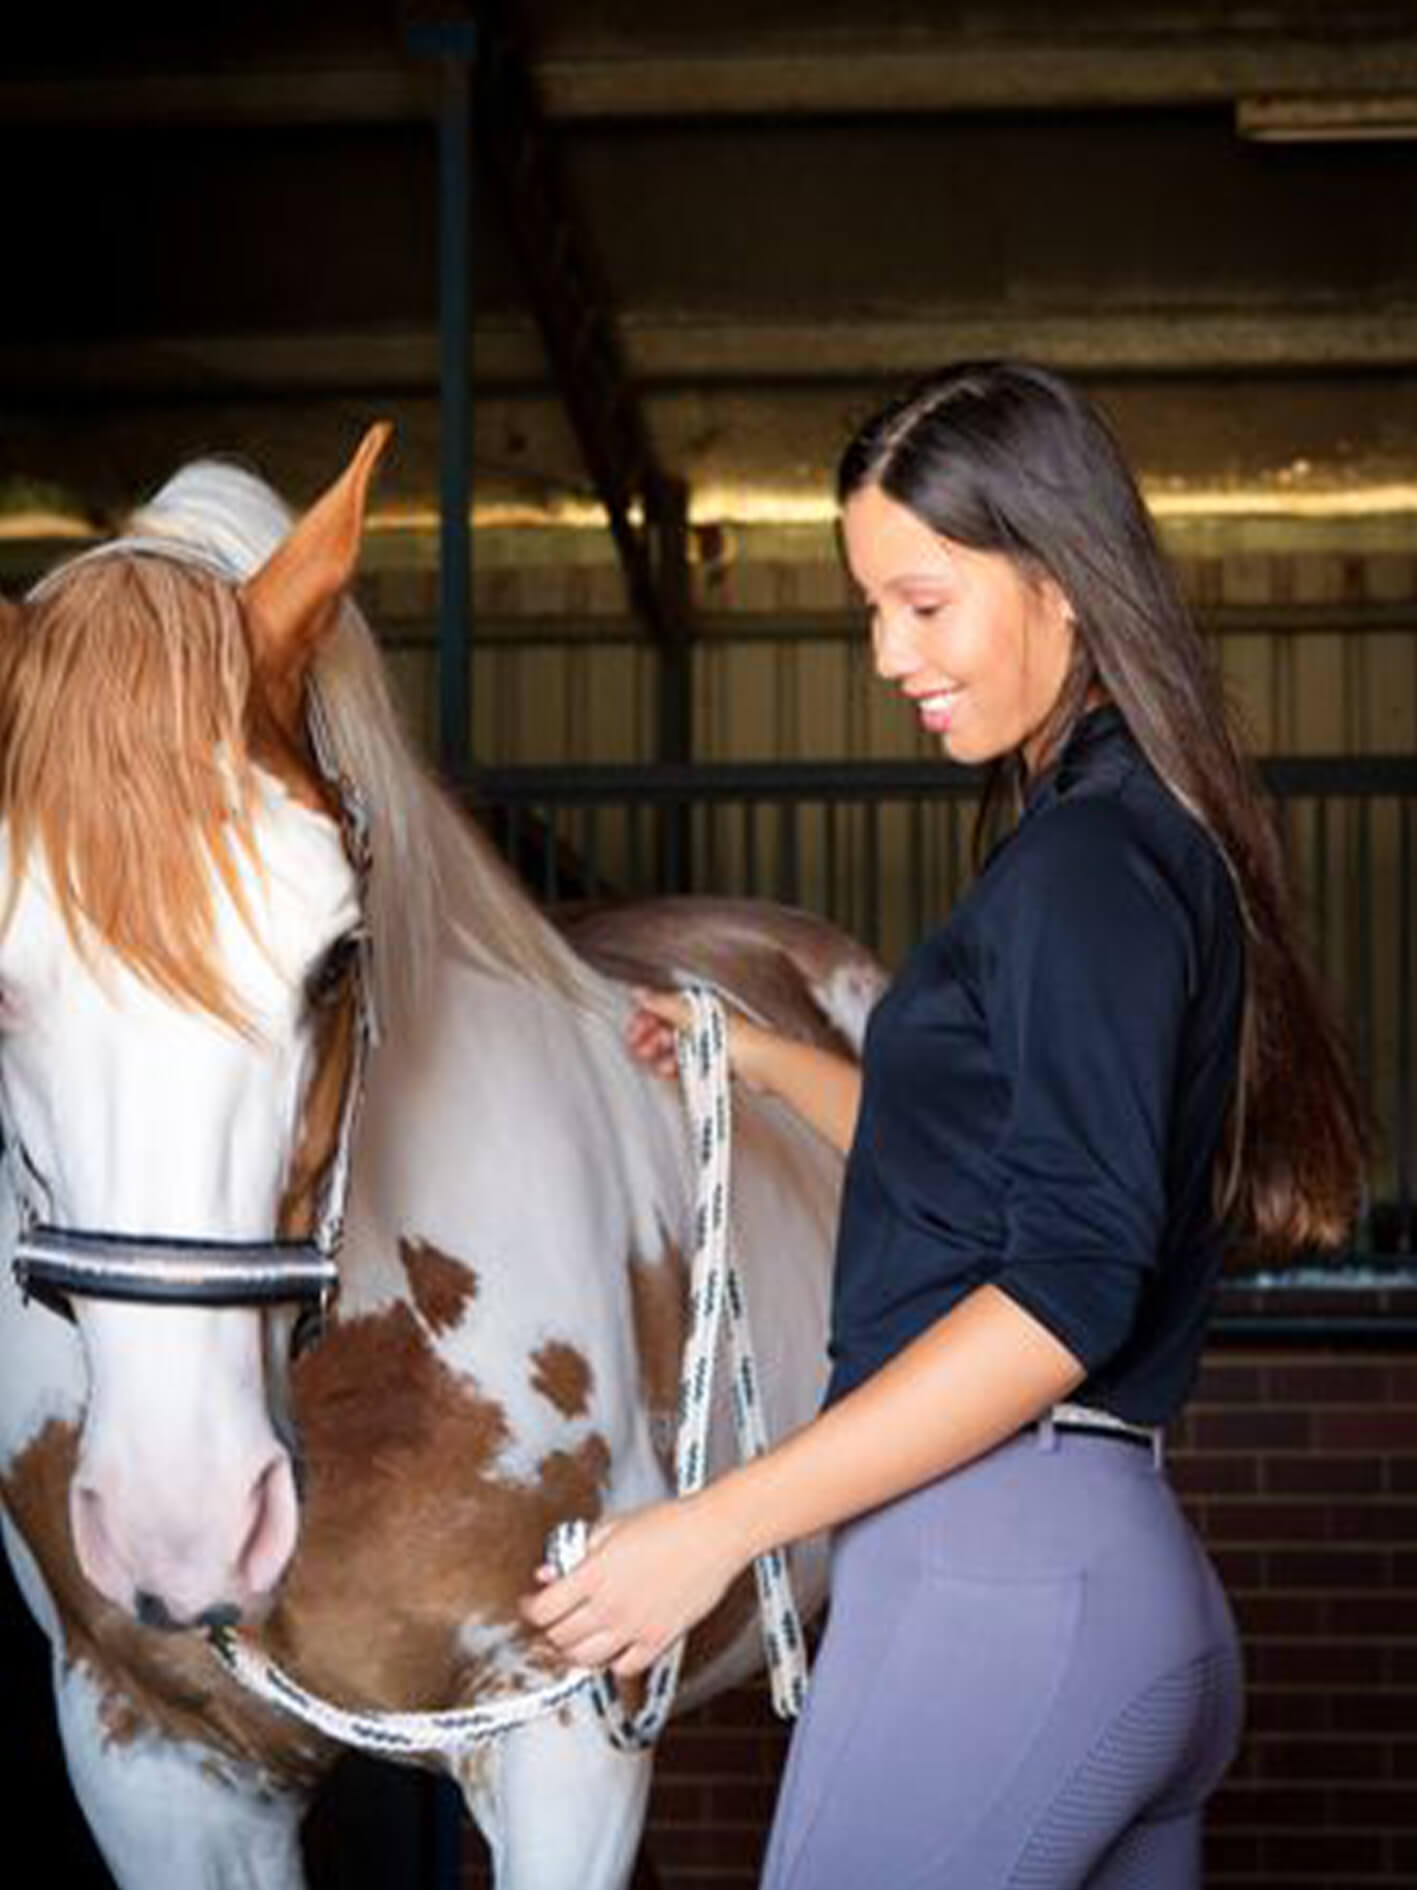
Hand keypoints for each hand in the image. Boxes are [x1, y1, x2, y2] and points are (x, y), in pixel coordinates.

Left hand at [519, 1493, 745, 1677]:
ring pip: (586, 1660)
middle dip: (550, 1629)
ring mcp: (635, 1628)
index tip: (532, 1603)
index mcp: (595, 1574)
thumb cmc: (668, 1523)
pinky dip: (612, 1661)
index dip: (530, 1609)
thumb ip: (576, 1552)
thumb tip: (547, 1574)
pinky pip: (624, 1668)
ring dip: (574, 1651)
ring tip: (577, 1636)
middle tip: (554, 1619)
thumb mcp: (612, 1527)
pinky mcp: (659, 1640)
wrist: (715, 1534)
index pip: (543, 1610)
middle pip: (560, 1638)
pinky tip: (613, 1644)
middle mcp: (611, 1606)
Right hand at [625, 988, 776, 1092]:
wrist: (763, 1062)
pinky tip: (670, 1071)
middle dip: (651, 1039)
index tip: (632, 1034)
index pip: (664, 1008)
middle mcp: (705, 1019)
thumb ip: (662, 1004)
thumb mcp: (690, 1017)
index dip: (645, 1020)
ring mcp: (711, 1040)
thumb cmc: (734, 1036)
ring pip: (678, 1047)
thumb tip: (639, 992)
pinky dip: (678, 1066)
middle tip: (640, 1051)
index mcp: (698, 1004)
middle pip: (669, 1028)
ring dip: (662, 1055)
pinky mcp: (718, 1061)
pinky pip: (691, 1062)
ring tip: (657, 1064)